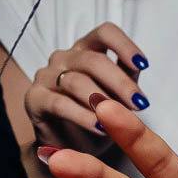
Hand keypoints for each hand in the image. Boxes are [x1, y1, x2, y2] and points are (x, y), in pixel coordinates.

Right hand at [25, 23, 149, 152]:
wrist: (68, 145)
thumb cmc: (95, 112)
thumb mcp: (117, 93)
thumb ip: (126, 76)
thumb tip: (140, 65)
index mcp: (87, 49)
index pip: (105, 33)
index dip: (124, 46)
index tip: (143, 65)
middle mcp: (65, 57)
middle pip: (93, 60)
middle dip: (120, 83)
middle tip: (139, 104)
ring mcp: (46, 75)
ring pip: (76, 82)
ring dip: (101, 101)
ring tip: (119, 118)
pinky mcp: (34, 98)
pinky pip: (59, 104)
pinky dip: (82, 116)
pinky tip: (99, 127)